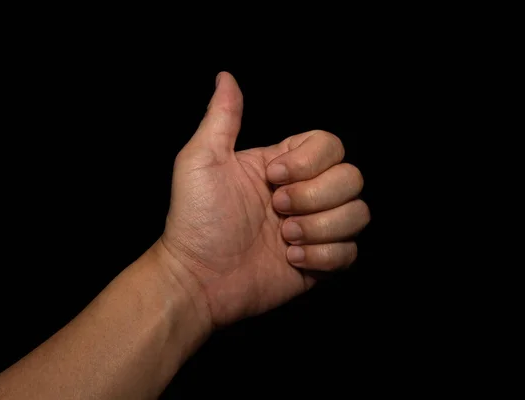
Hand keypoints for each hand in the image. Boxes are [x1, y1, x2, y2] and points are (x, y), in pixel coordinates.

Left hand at [158, 72, 369, 328]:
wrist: (197, 279)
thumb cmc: (195, 220)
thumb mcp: (200, 161)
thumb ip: (222, 117)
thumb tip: (225, 76)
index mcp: (282, 165)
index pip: (330, 144)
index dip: (309, 162)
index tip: (272, 178)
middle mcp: (304, 193)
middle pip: (352, 178)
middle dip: (315, 197)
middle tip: (276, 211)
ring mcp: (315, 227)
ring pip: (358, 214)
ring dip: (320, 228)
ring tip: (283, 238)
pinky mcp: (320, 261)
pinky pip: (350, 252)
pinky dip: (323, 257)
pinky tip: (290, 259)